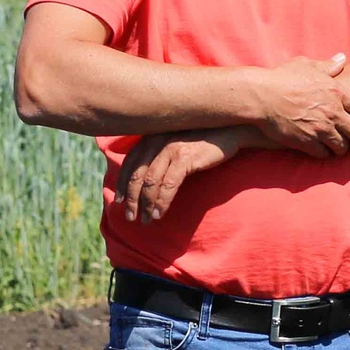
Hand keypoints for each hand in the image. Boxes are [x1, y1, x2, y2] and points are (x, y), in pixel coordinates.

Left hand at [115, 128, 251, 223]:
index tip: (119, 201)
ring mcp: (170, 148)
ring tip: (147, 220)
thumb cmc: (204, 137)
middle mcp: (157, 140)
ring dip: (146, 205)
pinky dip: (162, 202)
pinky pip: (168, 185)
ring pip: (150, 182)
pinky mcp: (185, 158)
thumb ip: (160, 151)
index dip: (122, 184)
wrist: (230, 129)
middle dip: (131, 199)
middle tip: (130, 217)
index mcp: (151, 136)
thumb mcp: (176, 139)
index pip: (130, 162)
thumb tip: (147, 175)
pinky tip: (160, 214)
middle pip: (137, 175)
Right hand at [248, 54, 349, 156]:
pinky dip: (324, 153)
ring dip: (342, 148)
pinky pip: (323, 154)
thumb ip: (328, 65)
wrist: (260, 97)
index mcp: (337, 93)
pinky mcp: (306, 142)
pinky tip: (321, 149)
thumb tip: (342, 58)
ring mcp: (320, 129)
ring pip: (342, 147)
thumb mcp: (306, 65)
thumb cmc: (282, 78)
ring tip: (340, 147)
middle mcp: (333, 112)